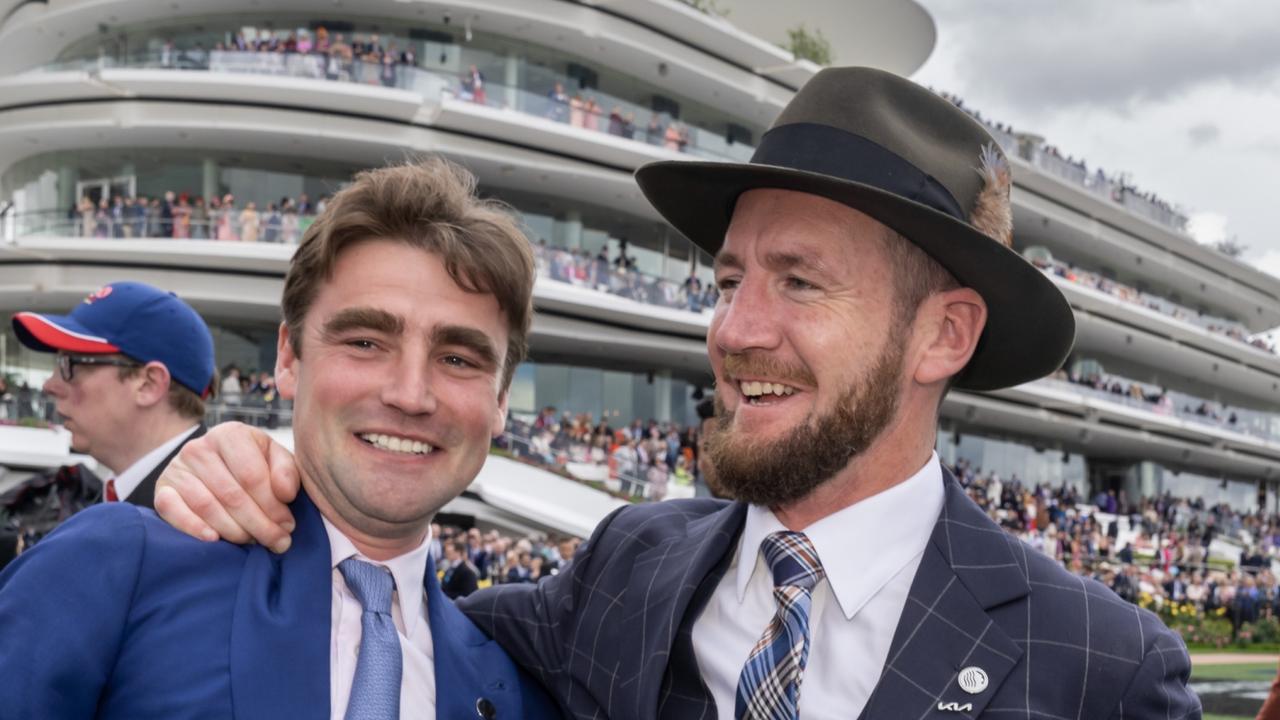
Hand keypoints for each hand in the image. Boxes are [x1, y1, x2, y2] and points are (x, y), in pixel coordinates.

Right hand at [154, 422, 300, 552]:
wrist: (214, 463)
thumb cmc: (252, 462)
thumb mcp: (274, 458)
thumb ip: (286, 471)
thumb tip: (285, 495)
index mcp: (230, 434)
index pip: (252, 476)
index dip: (273, 506)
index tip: (289, 526)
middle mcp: (199, 448)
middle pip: (231, 495)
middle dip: (259, 524)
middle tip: (277, 542)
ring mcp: (177, 468)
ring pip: (207, 506)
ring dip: (234, 531)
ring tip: (253, 542)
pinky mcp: (161, 489)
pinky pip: (172, 510)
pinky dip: (193, 527)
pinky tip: (214, 540)